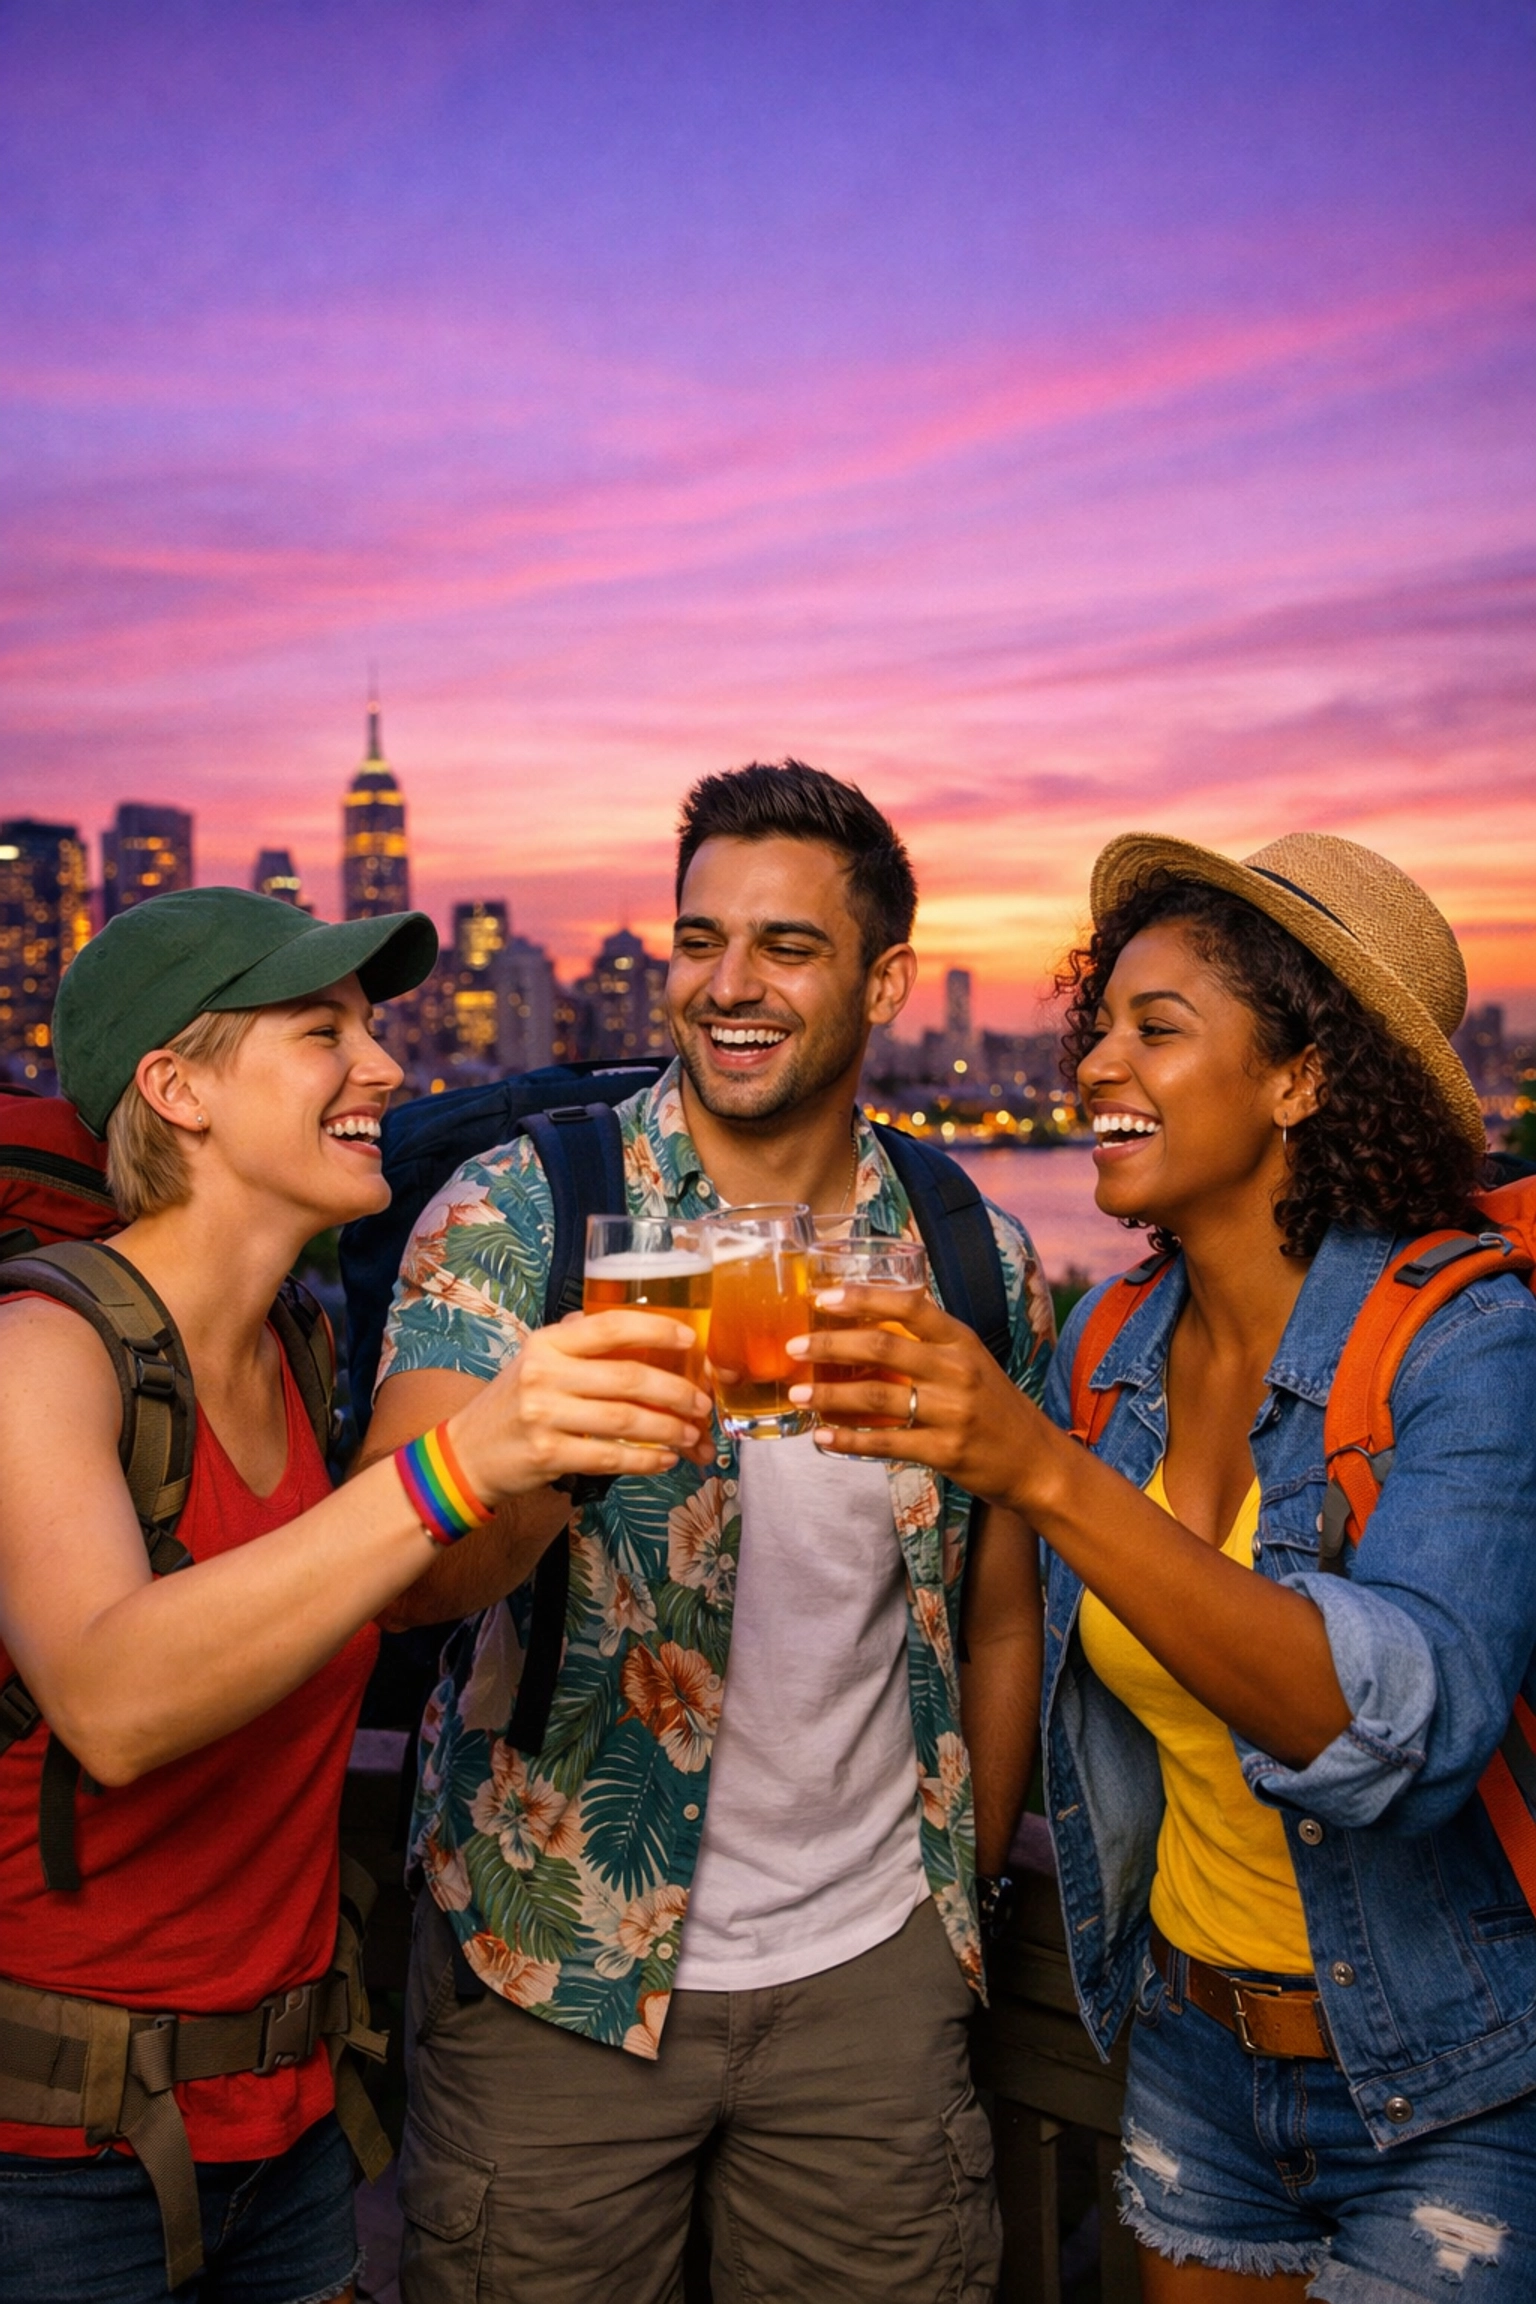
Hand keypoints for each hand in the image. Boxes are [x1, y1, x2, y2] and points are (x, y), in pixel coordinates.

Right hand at [447, 1311, 714, 1500]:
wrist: (466, 1453)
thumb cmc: (513, 1403)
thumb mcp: (537, 1360)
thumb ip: (579, 1343)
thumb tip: (639, 1330)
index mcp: (548, 1342)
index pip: (610, 1326)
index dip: (656, 1330)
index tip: (689, 1340)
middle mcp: (545, 1373)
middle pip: (628, 1378)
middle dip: (676, 1391)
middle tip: (701, 1403)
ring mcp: (544, 1415)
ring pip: (625, 1420)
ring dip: (668, 1429)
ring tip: (691, 1434)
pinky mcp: (547, 1455)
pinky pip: (610, 1457)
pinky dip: (645, 1460)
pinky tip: (664, 1460)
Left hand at [786, 1284, 1036, 1505]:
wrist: (1036, 1461)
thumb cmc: (995, 1407)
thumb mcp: (971, 1362)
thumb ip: (929, 1344)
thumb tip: (867, 1327)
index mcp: (961, 1341)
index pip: (908, 1305)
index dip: (863, 1297)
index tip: (823, 1298)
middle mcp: (957, 1370)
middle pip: (882, 1346)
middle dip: (830, 1344)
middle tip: (795, 1347)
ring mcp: (952, 1412)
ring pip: (877, 1396)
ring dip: (831, 1393)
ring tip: (798, 1393)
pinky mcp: (945, 1451)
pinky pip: (886, 1443)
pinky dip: (850, 1439)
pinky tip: (823, 1437)